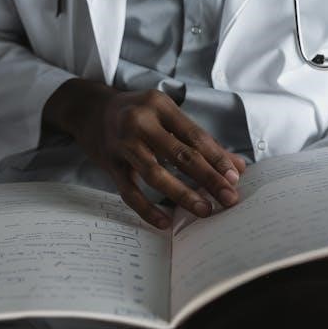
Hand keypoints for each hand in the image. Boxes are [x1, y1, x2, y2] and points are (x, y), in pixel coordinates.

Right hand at [43, 79, 245, 227]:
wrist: (89, 110)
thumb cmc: (137, 114)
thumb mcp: (167, 117)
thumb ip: (201, 141)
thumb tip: (238, 167)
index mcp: (160, 106)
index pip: (195, 136)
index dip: (217, 158)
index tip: (234, 178)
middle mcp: (140, 121)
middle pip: (180, 154)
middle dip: (208, 179)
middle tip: (229, 198)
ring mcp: (122, 143)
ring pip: (156, 174)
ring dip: (183, 194)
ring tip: (204, 210)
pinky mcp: (109, 163)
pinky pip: (129, 191)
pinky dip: (147, 208)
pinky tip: (165, 222)